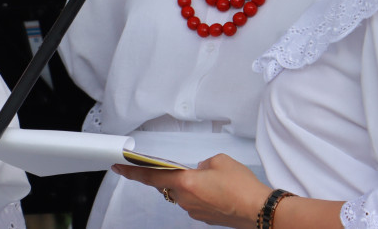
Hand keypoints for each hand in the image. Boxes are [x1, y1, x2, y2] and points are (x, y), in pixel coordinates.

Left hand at [113, 154, 271, 228]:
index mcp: (185, 182)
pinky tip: (215, 189)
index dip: (133, 172)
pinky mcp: (204, 217)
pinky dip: (199, 194)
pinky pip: (194, 202)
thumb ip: (202, 163)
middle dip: (170, 176)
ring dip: (188, 185)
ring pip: (182, 194)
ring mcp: (194, 211)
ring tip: (210, 178)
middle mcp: (185, 200)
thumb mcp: (220, 161)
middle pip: (168, 186)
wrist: (259, 210)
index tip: (118, 167)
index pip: (152, 177)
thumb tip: (199, 170)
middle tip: (176, 167)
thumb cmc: (241, 186)